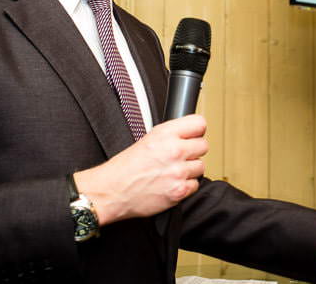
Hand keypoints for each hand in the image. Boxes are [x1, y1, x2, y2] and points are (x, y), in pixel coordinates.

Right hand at [73, 114, 207, 224]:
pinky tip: (171, 184)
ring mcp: (178, 171)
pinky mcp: (179, 191)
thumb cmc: (124, 167)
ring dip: (189, 170)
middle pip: (203, 146)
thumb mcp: (147, 139)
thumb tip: (189, 134)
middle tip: (180, 157)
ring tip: (172, 172)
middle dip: (193, 152)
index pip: (200, 124)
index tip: (193, 136)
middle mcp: (174, 150)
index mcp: (165, 133)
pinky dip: (185, 186)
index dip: (196, 131)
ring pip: (200, 166)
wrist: (112, 190)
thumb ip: (171, 135)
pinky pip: (195, 185)